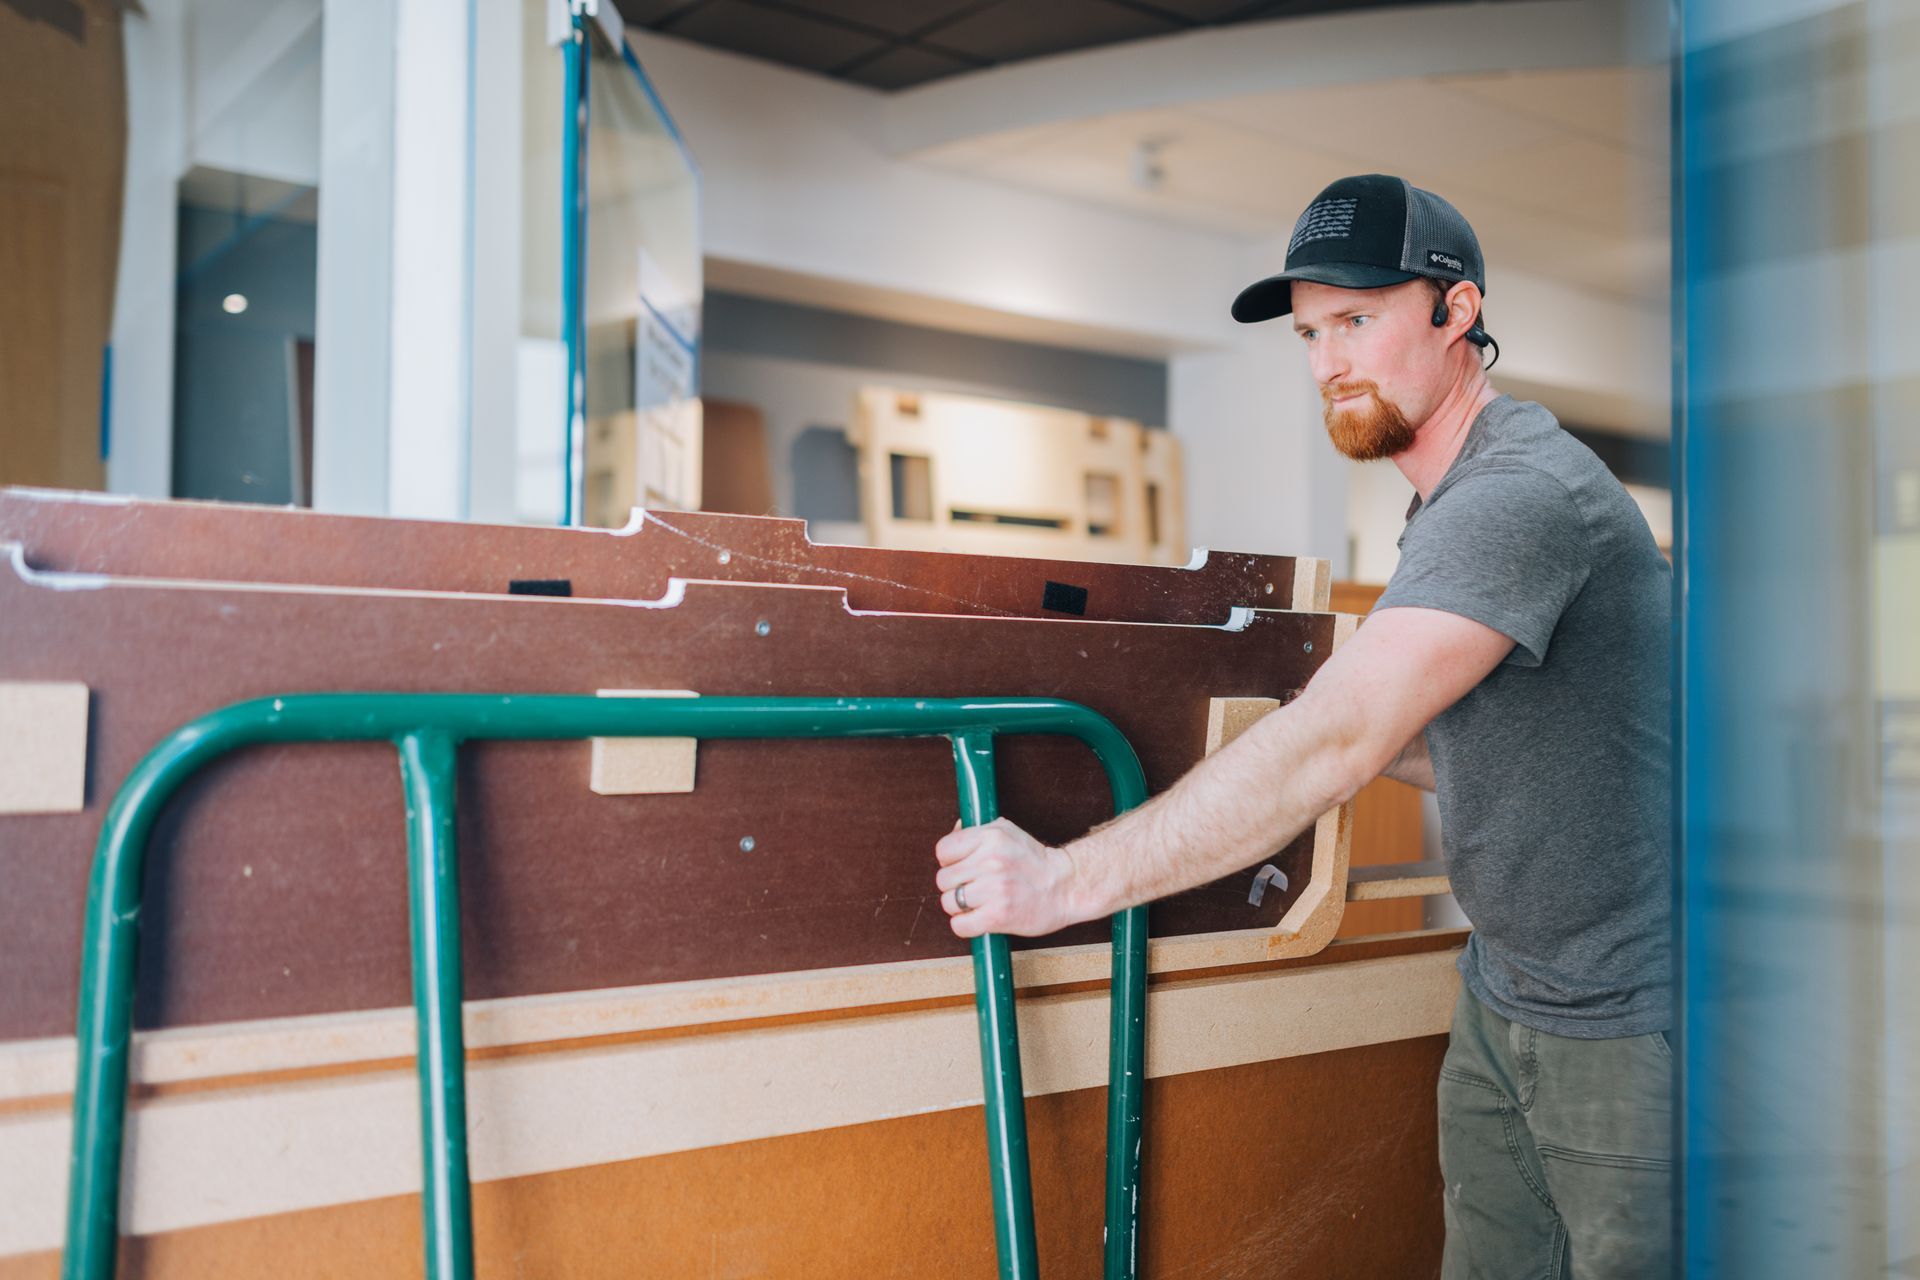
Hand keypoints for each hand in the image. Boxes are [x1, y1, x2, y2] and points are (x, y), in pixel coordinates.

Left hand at [933, 817, 1082, 938]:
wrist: (1066, 886)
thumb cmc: (1034, 861)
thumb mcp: (1007, 832)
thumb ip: (977, 831)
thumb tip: (953, 832)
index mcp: (990, 837)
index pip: (943, 851)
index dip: (949, 861)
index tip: (961, 867)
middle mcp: (991, 861)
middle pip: (943, 879)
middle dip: (955, 886)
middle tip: (974, 887)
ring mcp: (994, 889)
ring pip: (949, 903)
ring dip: (960, 907)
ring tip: (979, 903)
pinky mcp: (998, 916)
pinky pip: (960, 925)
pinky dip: (966, 925)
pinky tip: (980, 918)